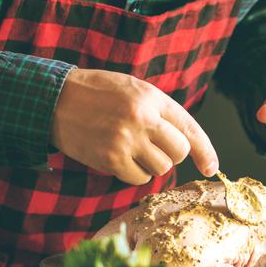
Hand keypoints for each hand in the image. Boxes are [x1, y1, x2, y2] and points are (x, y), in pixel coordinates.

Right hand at [51, 69, 217, 184]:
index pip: (189, 128)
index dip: (205, 151)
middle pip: (179, 152)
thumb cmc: (96, 94)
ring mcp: (127, 139)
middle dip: (169, 155)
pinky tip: (117, 157)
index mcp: (151, 97)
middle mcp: (143, 118)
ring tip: (130, 148)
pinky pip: (138, 177)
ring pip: (160, 168)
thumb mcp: (132, 90)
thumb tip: (184, 145)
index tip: (211, 168)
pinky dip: (132, 172)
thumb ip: (158, 111)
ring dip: (150, 164)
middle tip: (151, 147)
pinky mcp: (111, 158)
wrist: (55, 100)